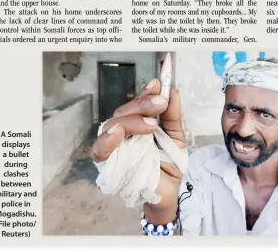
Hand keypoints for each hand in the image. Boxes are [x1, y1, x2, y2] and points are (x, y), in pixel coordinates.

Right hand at [90, 78, 185, 210]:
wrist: (170, 193)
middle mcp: (124, 131)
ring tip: (150, 124)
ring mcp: (115, 146)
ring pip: (112, 125)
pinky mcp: (108, 164)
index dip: (144, 92)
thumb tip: (171, 91)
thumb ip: (173, 115)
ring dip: (130, 121)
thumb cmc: (170, 163)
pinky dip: (106, 141)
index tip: (157, 83)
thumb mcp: (177, 137)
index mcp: (139, 122)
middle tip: (160, 103)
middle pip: (124, 111)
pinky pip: (100, 150)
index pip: (137, 103)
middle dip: (142, 104)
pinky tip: (117, 133)